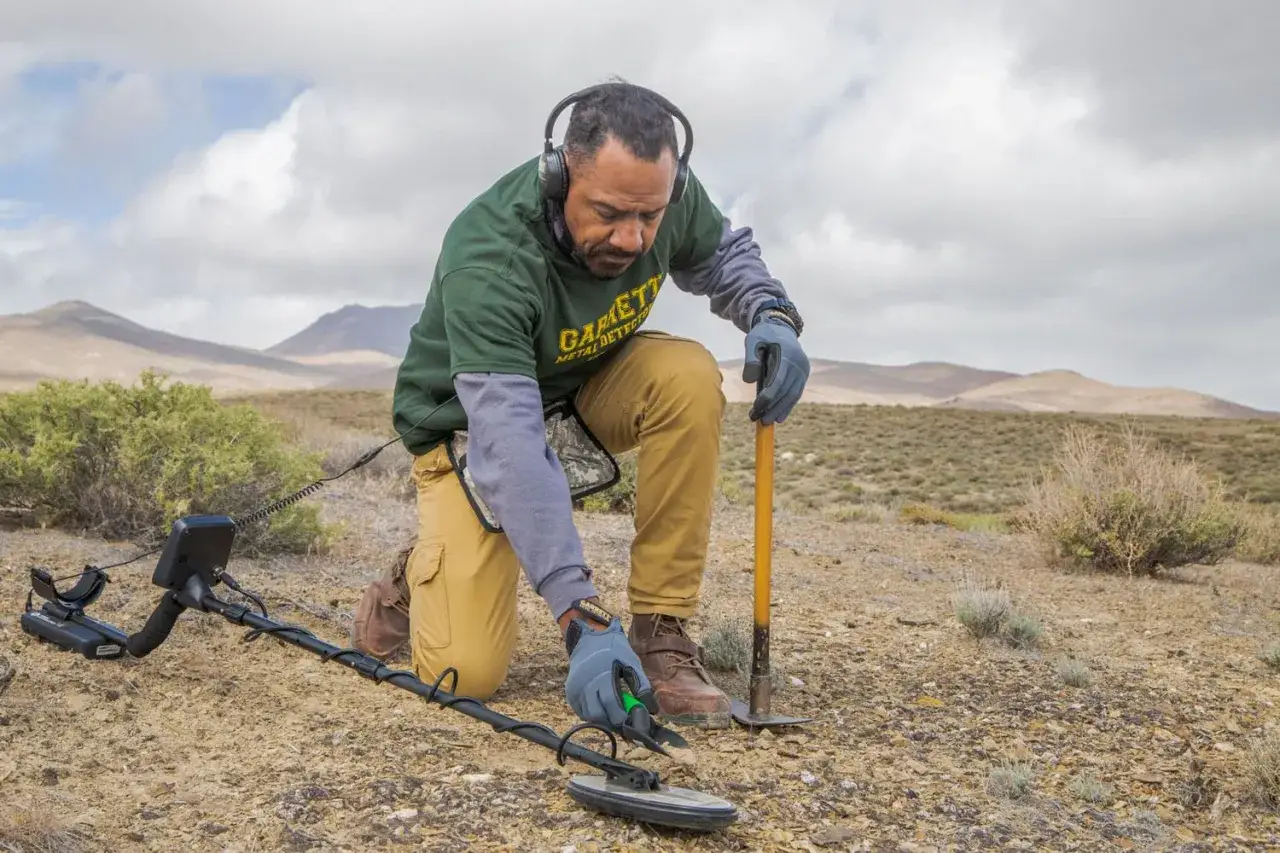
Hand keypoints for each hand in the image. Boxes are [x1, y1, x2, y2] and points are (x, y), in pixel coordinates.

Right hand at [563, 615, 656, 730]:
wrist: (589, 640)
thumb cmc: (614, 651)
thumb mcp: (631, 663)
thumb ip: (642, 686)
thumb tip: (653, 710)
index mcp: (601, 674)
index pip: (610, 703)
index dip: (622, 717)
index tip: (633, 723)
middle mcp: (584, 684)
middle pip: (597, 715)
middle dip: (612, 722)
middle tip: (625, 722)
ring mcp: (574, 690)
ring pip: (589, 716)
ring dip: (603, 720)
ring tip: (615, 713)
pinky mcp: (570, 694)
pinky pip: (582, 712)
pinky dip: (594, 715)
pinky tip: (603, 707)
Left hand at [743, 315, 809, 423]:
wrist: (781, 328)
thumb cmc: (763, 335)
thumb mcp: (753, 341)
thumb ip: (751, 359)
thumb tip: (750, 380)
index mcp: (787, 354)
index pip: (778, 381)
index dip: (768, 397)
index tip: (756, 408)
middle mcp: (799, 364)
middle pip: (786, 391)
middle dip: (772, 407)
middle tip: (759, 420)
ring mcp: (803, 370)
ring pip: (792, 395)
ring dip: (780, 410)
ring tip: (766, 422)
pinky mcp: (803, 376)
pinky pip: (795, 393)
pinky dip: (787, 406)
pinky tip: (778, 417)